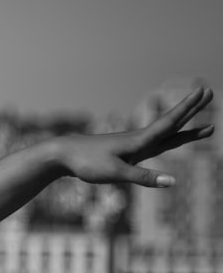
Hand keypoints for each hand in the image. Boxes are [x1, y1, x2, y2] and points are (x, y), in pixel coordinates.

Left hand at [56, 87, 213, 186]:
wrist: (63, 155)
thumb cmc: (87, 163)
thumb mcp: (116, 173)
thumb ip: (144, 177)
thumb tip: (173, 182)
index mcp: (139, 140)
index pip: (170, 121)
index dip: (188, 107)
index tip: (204, 91)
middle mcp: (140, 139)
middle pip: (172, 123)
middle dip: (192, 109)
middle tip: (210, 92)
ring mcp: (134, 145)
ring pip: (167, 135)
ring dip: (187, 129)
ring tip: (206, 128)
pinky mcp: (127, 152)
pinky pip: (156, 145)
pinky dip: (170, 140)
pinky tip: (172, 141)